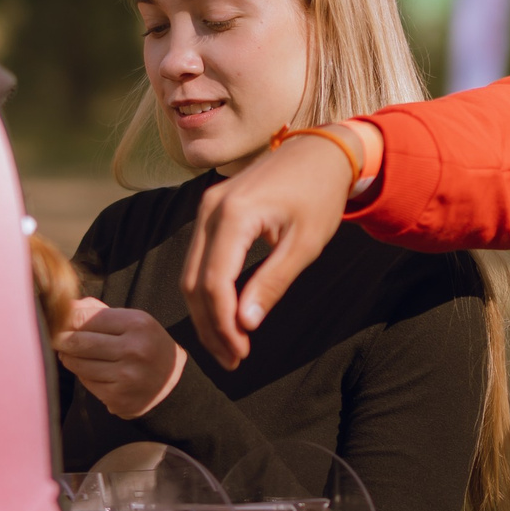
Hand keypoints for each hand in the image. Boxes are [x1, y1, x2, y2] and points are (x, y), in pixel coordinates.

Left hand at [54, 296, 189, 418]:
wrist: (173, 381)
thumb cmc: (145, 344)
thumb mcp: (132, 320)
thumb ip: (98, 312)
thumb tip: (65, 308)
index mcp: (137, 324)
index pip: (86, 318)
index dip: (65, 319)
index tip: (55, 319)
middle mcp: (133, 350)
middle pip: (78, 342)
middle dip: (60, 339)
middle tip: (54, 338)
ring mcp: (126, 377)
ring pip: (79, 365)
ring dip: (68, 358)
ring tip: (69, 353)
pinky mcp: (118, 398)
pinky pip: (87, 383)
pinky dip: (83, 375)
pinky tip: (89, 370)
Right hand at [181, 123, 372, 366]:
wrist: (320, 151)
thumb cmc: (319, 195)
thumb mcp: (304, 244)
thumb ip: (272, 283)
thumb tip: (244, 324)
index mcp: (233, 215)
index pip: (213, 283)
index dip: (223, 324)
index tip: (240, 352)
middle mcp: (209, 210)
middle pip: (193, 282)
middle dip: (210, 326)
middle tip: (232, 359)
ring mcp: (206, 208)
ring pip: (190, 273)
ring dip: (206, 313)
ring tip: (228, 345)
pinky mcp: (210, 211)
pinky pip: (198, 259)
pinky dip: (207, 292)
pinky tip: (225, 315)